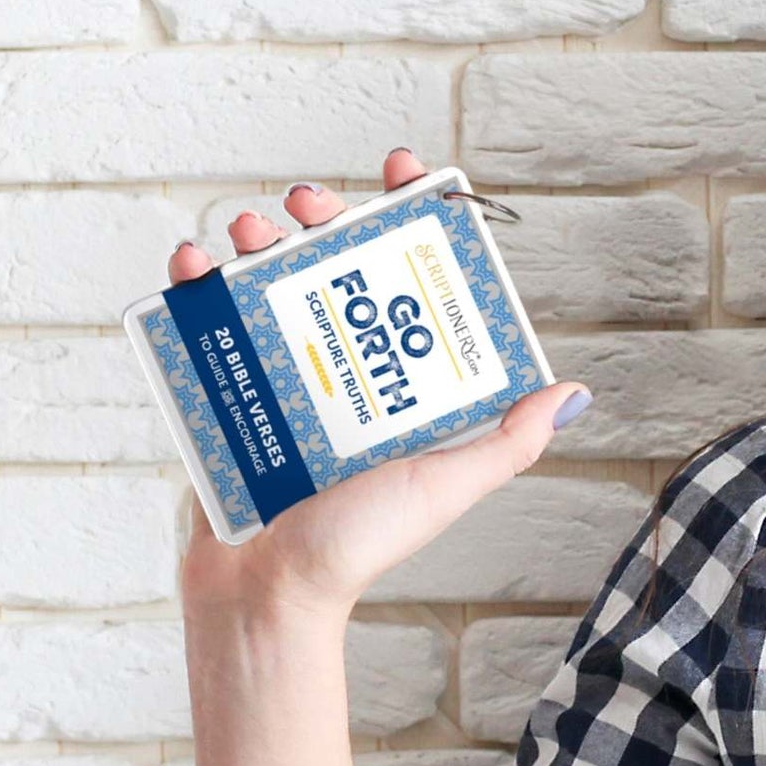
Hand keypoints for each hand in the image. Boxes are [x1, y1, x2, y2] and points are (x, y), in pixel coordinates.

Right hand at [169, 148, 589, 622]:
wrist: (267, 589)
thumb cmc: (360, 543)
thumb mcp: (444, 483)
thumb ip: (506, 442)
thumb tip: (571, 391)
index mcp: (403, 384)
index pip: (413, 286)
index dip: (412, 222)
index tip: (406, 176)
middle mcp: (347, 372)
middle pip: (337, 268)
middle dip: (325, 219)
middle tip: (310, 205)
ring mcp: (282, 376)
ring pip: (269, 281)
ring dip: (256, 237)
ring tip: (247, 231)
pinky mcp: (224, 389)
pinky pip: (205, 323)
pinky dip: (193, 282)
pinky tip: (193, 265)